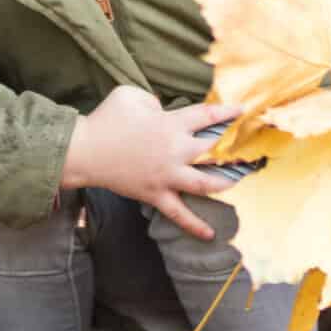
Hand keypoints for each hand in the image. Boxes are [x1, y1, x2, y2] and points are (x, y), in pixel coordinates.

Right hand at [60, 87, 239, 240]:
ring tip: (236, 182)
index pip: (208, 116)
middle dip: (231, 147)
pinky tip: (210, 234)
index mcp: (171, 124)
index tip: (242, 111)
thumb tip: (162, 110)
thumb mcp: (131, 95)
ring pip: (205, 184)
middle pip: (212, 149)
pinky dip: (194, 225)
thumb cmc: (107, 119)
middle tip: (244, 148)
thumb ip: (153, 99)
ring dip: (224, 183)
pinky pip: (179, 214)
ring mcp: (167, 176)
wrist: (85, 151)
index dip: (227, 113)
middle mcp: (175, 151)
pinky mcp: (156, 194)